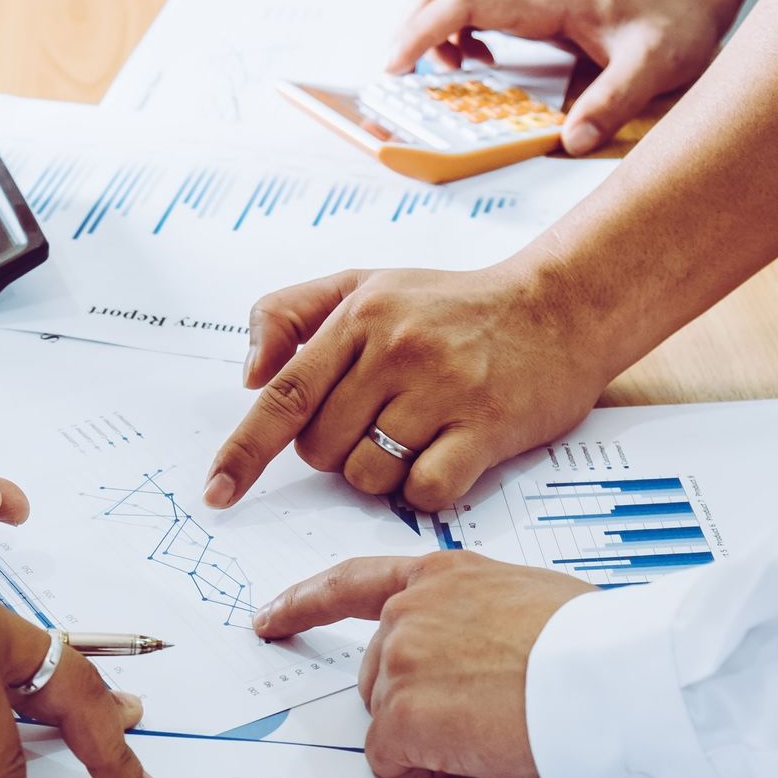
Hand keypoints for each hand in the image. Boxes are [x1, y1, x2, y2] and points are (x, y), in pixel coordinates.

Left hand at [204, 263, 608, 512]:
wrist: (560, 307)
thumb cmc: (452, 306)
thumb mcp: (365, 284)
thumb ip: (291, 315)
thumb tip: (249, 374)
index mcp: (359, 316)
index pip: (283, 394)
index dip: (245, 451)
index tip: (217, 492)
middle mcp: (396, 349)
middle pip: (322, 449)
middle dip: (338, 451)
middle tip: (381, 420)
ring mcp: (443, 388)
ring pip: (368, 475)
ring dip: (382, 473)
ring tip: (418, 434)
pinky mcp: (487, 426)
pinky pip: (424, 490)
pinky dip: (425, 488)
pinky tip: (448, 456)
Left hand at [253, 553, 593, 777]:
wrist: (616, 678)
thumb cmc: (600, 642)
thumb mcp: (532, 599)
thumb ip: (482, 614)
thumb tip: (486, 646)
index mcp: (444, 576)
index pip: (355, 583)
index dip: (306, 603)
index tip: (270, 618)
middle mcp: (410, 610)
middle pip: (378, 676)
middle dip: (417, 705)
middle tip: (488, 712)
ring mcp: (399, 662)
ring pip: (389, 721)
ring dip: (433, 737)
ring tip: (499, 725)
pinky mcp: (400, 716)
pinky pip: (395, 762)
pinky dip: (433, 771)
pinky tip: (481, 752)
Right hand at [386, 0, 737, 153]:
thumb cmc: (676, 22)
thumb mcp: (655, 66)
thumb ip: (613, 103)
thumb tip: (571, 143)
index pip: (465, 0)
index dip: (423, 32)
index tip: (396, 68)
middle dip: (414, 30)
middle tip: (407, 81)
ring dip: (432, 30)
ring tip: (447, 77)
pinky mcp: (531, 4)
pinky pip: (474, 6)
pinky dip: (457, 34)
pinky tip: (480, 67)